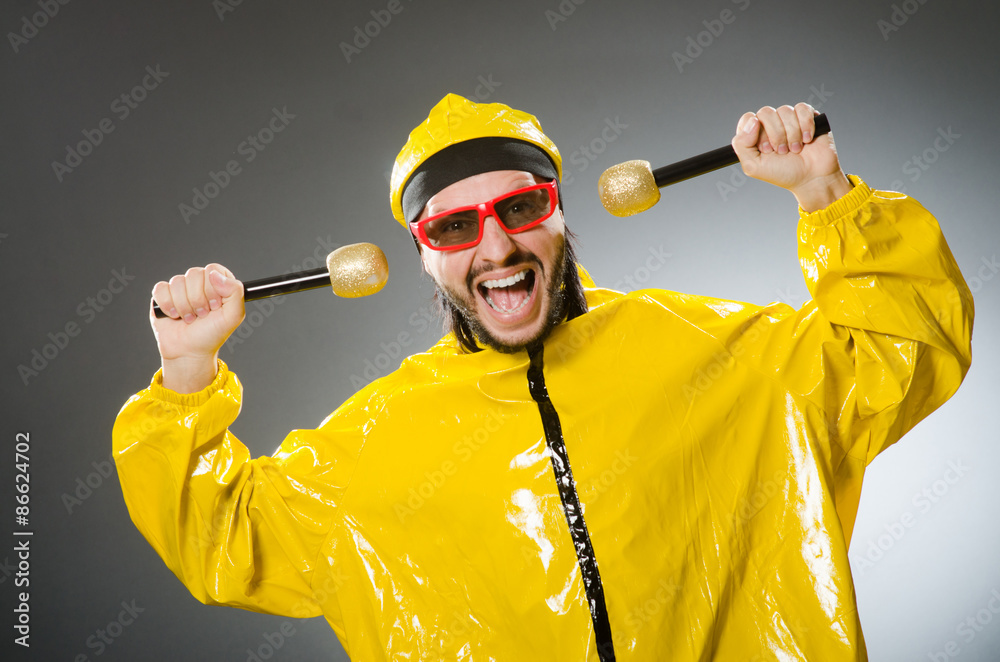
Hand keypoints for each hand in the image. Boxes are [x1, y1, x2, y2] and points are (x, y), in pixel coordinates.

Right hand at [150, 264, 244, 391]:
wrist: (189, 351)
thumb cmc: (212, 334)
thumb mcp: (233, 316)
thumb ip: (235, 292)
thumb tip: (215, 274)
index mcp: (218, 283)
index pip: (213, 269)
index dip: (212, 288)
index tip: (215, 305)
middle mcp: (199, 282)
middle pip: (194, 274)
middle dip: (198, 300)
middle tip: (202, 315)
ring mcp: (180, 288)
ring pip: (177, 282)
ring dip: (184, 306)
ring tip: (189, 318)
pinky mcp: (163, 295)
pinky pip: (161, 289)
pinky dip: (167, 305)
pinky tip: (174, 315)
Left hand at [732, 103, 851, 211]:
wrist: (812, 178)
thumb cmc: (783, 173)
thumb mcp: (753, 166)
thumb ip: (741, 145)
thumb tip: (752, 121)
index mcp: (755, 135)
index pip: (748, 119)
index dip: (755, 132)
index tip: (765, 148)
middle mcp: (771, 125)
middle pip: (766, 113)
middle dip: (775, 135)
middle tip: (782, 151)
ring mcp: (789, 120)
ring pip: (784, 111)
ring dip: (792, 134)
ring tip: (795, 149)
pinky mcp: (807, 117)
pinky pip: (802, 109)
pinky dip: (806, 125)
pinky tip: (807, 139)